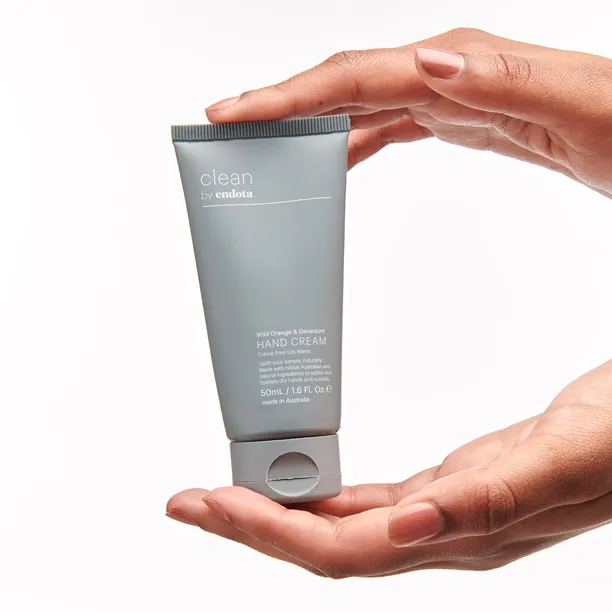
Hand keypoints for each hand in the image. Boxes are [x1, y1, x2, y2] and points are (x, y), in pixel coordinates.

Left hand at [167, 360, 611, 577]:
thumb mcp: (564, 461)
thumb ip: (490, 500)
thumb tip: (410, 525)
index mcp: (460, 535)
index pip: (344, 550)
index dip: (273, 534)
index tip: (214, 506)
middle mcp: (441, 534)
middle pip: (326, 546)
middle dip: (252, 526)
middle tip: (191, 502)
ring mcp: (441, 514)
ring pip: (341, 527)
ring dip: (278, 513)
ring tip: (226, 495)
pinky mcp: (445, 487)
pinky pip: (367, 501)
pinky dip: (322, 495)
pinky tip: (301, 487)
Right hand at [203, 28, 611, 196]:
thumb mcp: (579, 106)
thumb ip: (504, 80)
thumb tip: (424, 63)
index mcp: (460, 65)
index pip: (357, 76)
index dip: (290, 95)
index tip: (235, 112)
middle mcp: (446, 72)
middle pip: (344, 83)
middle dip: (281, 104)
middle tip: (227, 126)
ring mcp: (449, 94)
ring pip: (360, 103)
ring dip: (310, 123)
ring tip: (267, 148)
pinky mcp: (457, 118)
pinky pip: (390, 125)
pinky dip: (354, 139)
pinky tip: (337, 156)